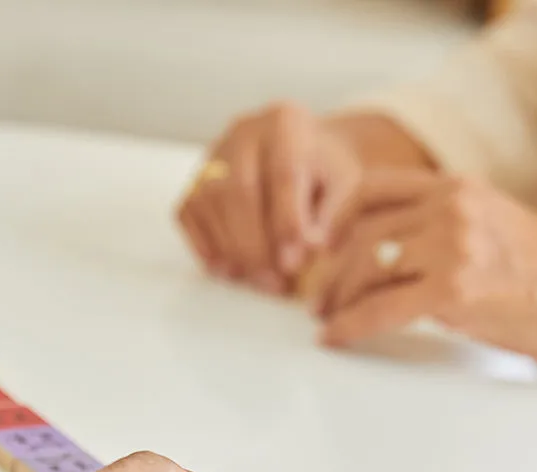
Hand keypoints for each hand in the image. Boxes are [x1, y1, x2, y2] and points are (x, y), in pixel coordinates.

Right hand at [177, 103, 361, 292]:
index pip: (283, 174)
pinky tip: (229, 270)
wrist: (307, 152)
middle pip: (238, 189)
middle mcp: (244, 130)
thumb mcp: (347, 186)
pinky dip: (205, 246)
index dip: (286, 222)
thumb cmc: (329, 173)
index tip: (294, 264)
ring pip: (210, 202)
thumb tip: (314, 249)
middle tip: (275, 282)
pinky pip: (189, 212)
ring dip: (233, 250)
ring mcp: (214, 152)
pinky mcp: (196, 176)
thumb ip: (333, 216)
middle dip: (255, 244)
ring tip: (260, 282)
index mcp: (287, 123)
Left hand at [313, 170, 536, 364]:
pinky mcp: (455, 290)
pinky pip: (381, 307)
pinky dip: (350, 325)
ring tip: (327, 318)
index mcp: (458, 188)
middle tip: (318, 296)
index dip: (338, 218)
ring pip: (366, 265)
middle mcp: (451, 208)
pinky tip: (337, 336)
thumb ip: (447, 226)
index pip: (374, 188)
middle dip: (330, 268)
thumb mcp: (495, 225)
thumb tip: (396, 255)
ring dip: (337, 297)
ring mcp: (453, 246)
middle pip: (362, 230)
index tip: (324, 247)